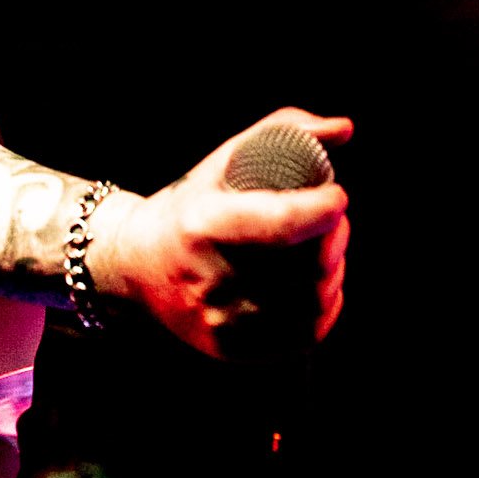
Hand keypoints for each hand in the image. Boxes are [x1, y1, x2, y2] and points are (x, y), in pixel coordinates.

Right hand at [88, 107, 351, 360]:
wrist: (134, 265)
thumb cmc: (189, 205)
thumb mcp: (224, 158)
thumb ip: (286, 131)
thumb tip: (344, 129)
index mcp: (202, 225)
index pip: (278, 225)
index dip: (321, 211)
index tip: (337, 196)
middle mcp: (209, 279)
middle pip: (302, 267)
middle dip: (334, 238)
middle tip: (334, 219)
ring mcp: (220, 320)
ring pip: (308, 303)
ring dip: (332, 271)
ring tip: (325, 249)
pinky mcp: (230, 348)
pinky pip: (301, 334)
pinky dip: (322, 306)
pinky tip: (316, 283)